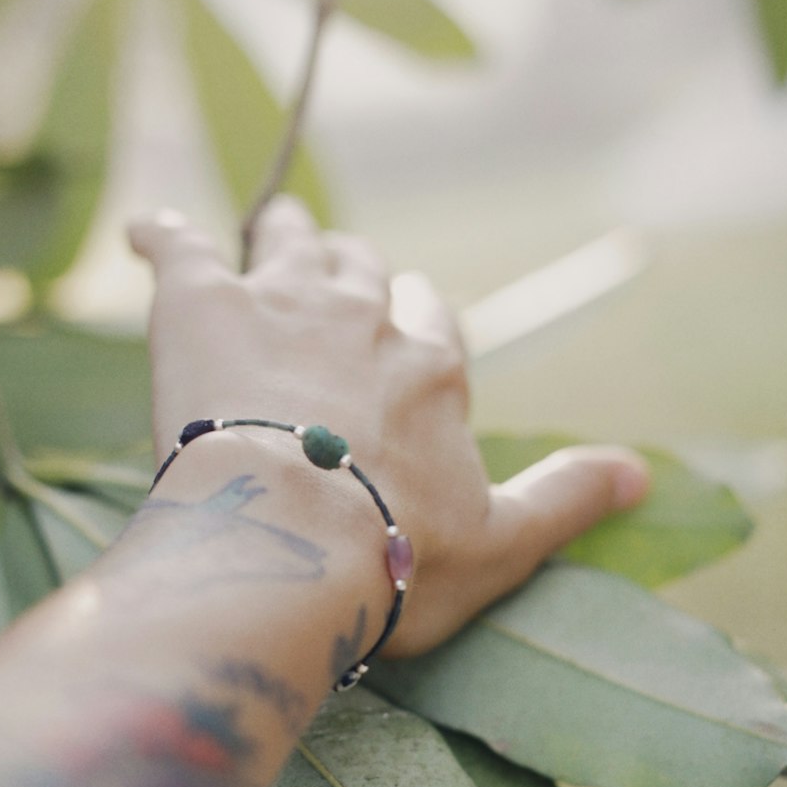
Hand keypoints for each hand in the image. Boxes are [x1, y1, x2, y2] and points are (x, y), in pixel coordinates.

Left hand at [129, 197, 648, 655]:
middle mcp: (364, 319)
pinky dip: (164, 233)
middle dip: (350, 270)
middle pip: (361, 269)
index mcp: (431, 370)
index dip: (413, 322)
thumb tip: (639, 474)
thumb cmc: (397, 557)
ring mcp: (282, 303)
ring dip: (282, 236)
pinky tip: (147, 229)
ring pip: (287, 241)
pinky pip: (180, 244)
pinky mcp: (203, 304)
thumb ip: (567, 498)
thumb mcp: (503, 544)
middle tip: (328, 280)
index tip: (400, 334)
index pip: (429, 318)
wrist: (290, 545)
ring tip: (267, 229)